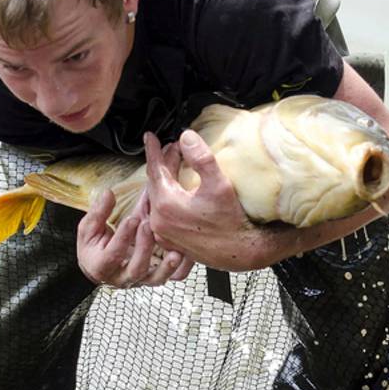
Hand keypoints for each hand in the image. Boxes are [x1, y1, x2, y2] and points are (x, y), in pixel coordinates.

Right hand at [76, 188, 193, 287]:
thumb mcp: (88, 229)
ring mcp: (139, 280)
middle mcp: (121, 278)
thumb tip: (108, 194)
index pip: (112, 255)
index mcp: (101, 266)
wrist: (99, 265)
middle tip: (149, 226)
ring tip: (176, 253)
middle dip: (144, 248)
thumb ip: (98, 213)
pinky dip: (177, 269)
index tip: (132, 219)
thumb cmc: (93, 245)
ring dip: (167, 266)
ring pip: (155, 279)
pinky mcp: (152, 279)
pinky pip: (167, 277)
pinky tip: (184, 255)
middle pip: (136, 269)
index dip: (122, 237)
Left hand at [144, 130, 258, 271]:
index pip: (155, 169)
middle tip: (174, 148)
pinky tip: (177, 193)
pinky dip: (166, 198)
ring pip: (157, 198)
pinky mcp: (169, 242)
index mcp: (167, 203)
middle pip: (156, 183)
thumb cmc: (231, 221)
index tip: (149, 136)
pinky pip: (161, 214)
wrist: (239, 253)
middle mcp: (159, 220)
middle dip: (164, 163)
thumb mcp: (219, 185)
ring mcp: (163, 233)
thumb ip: (201, 158)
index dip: (153, 150)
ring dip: (165, 180)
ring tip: (175, 167)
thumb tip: (186, 137)